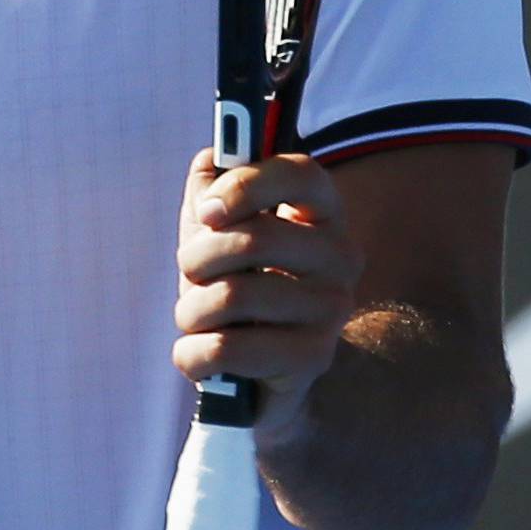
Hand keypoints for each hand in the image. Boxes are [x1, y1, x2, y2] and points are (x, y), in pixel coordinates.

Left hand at [172, 147, 360, 441]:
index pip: (299, 173)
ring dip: (190, 310)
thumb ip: (212, 184)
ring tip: (196, 318)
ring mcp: (333, 308)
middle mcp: (340, 254)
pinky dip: (192, 354)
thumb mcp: (218, 228)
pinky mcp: (314, 358)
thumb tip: (212, 160)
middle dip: (196, 259)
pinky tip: (199, 356)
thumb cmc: (237, 282)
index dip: (245, 185)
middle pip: (253, 239)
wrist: (265, 369)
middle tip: (190, 273)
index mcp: (322, 208)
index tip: (206, 211)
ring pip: (233, 296)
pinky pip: (228, 349)